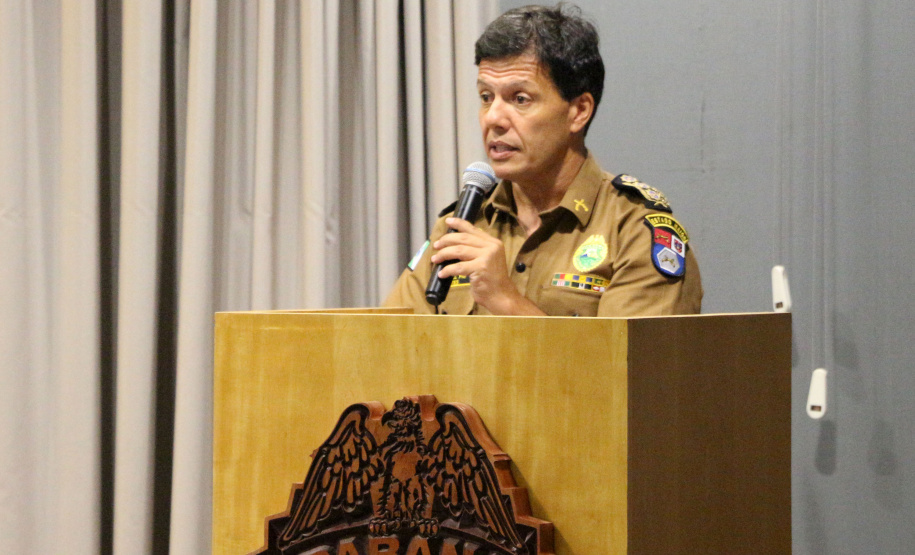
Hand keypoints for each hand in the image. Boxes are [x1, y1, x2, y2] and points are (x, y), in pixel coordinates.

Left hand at [430, 218, 544, 315]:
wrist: (502, 296)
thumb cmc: (492, 280)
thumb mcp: (487, 259)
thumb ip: (477, 249)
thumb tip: (454, 244)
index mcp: (493, 243)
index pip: (473, 229)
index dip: (458, 224)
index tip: (447, 221)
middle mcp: (491, 247)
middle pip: (463, 238)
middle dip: (446, 240)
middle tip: (436, 245)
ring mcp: (487, 257)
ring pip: (458, 250)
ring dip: (443, 254)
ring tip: (435, 259)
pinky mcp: (481, 268)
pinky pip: (458, 267)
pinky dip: (447, 270)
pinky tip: (441, 274)